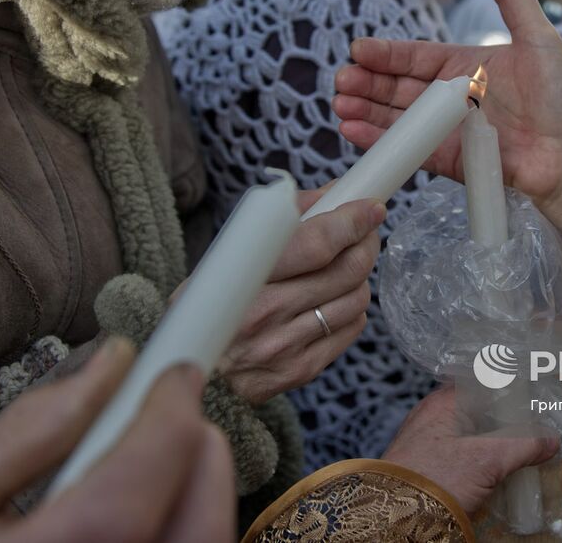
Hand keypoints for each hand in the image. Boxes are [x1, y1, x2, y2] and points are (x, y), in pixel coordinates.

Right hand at [0, 339, 234, 541]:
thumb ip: (28, 432)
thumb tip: (110, 365)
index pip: (135, 488)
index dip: (168, 417)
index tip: (176, 371)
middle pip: (196, 527)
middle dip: (196, 452)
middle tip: (169, 409)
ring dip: (194, 490)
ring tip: (146, 456)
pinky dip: (179, 525)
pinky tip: (145, 500)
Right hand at [219, 190, 383, 402]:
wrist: (191, 366)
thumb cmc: (214, 298)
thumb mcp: (228, 252)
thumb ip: (281, 219)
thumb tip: (334, 192)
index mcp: (242, 276)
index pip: (314, 244)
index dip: (350, 222)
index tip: (370, 207)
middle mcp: (264, 313)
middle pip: (345, 269)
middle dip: (365, 242)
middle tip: (365, 230)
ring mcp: (284, 346)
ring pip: (355, 297)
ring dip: (359, 275)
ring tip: (345, 265)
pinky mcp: (301, 369)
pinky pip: (351, 328)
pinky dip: (351, 306)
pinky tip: (333, 299)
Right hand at [334, 0, 561, 250]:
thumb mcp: (539, 40)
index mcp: (467, 67)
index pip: (417, 56)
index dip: (387, 54)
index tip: (359, 49)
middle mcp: (452, 98)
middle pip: (398, 87)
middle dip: (367, 83)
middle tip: (340, 79)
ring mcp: (447, 131)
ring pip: (397, 118)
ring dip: (366, 110)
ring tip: (339, 103)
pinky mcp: (448, 161)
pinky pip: (409, 150)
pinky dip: (380, 141)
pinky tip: (354, 131)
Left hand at [382, 386, 559, 514]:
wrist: (392, 518)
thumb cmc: (434, 480)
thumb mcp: (487, 460)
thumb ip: (523, 445)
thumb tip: (551, 439)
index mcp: (443, 403)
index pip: (481, 381)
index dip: (509, 386)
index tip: (534, 392)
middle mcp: (433, 418)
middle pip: (478, 410)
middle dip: (506, 418)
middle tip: (536, 424)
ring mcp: (428, 444)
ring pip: (470, 435)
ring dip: (494, 442)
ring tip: (524, 449)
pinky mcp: (428, 468)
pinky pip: (462, 456)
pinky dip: (481, 461)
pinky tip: (498, 472)